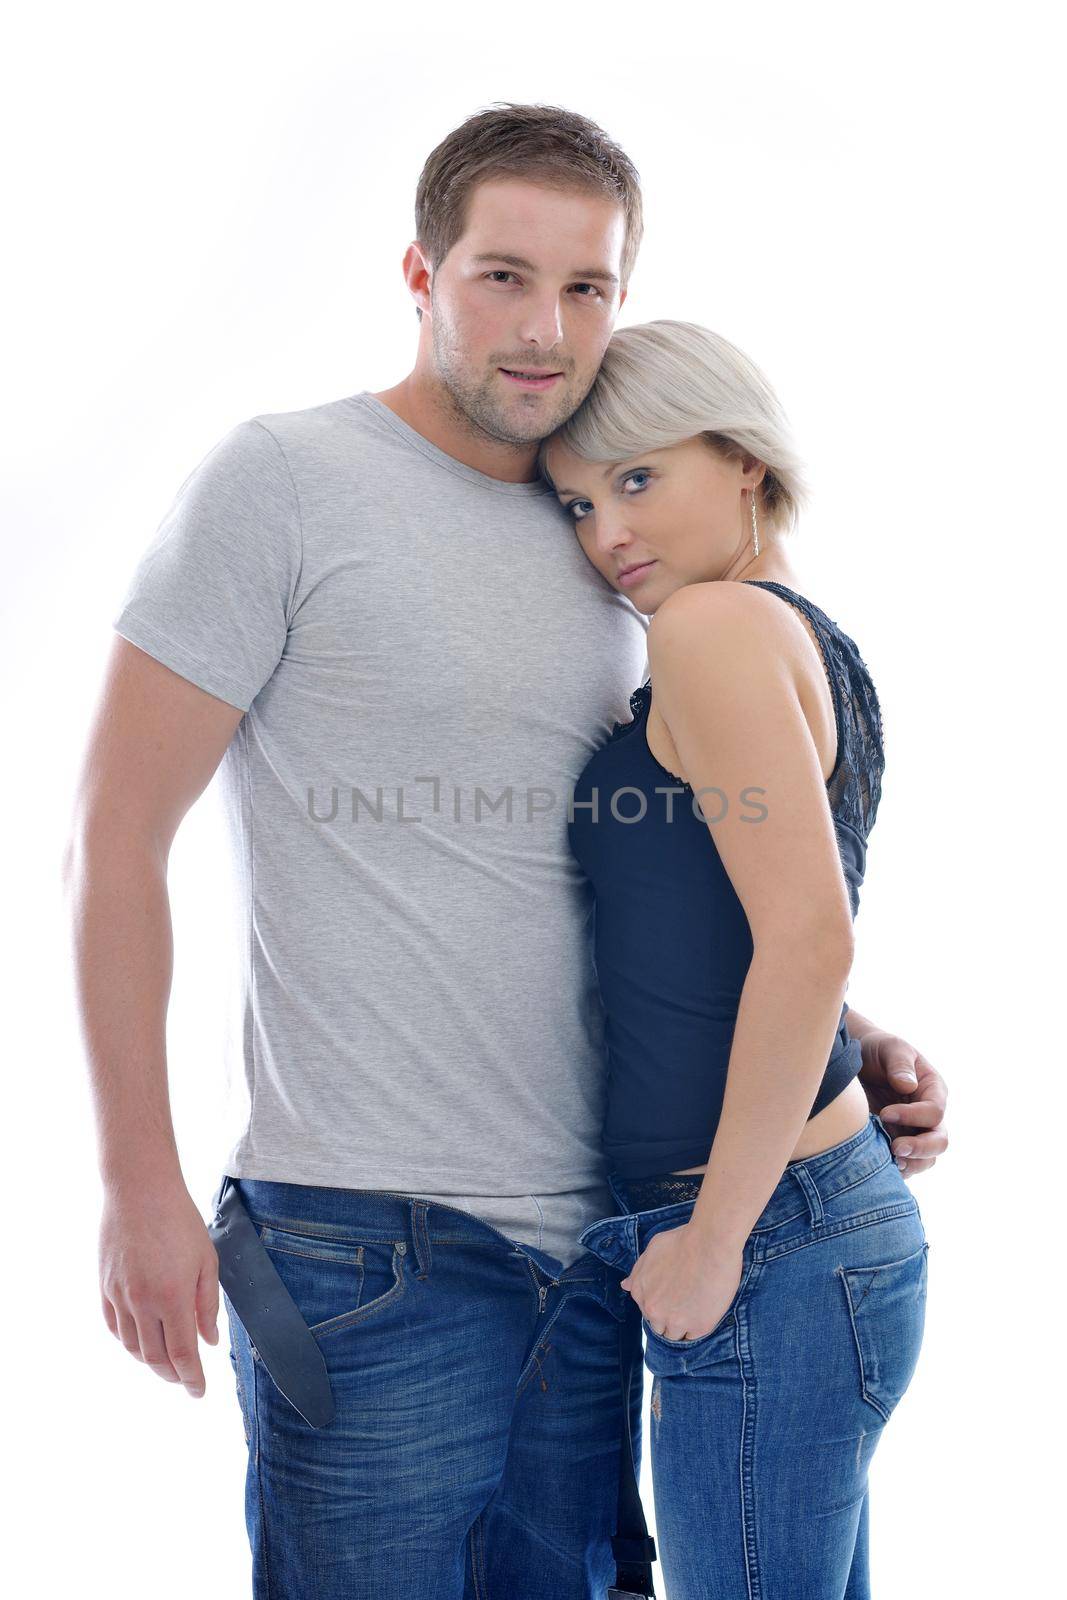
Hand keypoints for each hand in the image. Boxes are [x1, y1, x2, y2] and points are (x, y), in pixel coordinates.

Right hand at [99, 1179, 220, 1396]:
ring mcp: (119, 1295)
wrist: (139, 1191)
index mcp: (173, 1296)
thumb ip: (208, 1304)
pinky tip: (141, 1342)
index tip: (199, 1391)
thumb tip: (209, 1341)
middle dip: (172, 1375)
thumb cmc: (180, 1221)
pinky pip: (115, 1327)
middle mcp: (143, 1301)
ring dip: (150, 1362)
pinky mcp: (104, 1287)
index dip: (191, 1378)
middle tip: (185, 1379)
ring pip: (133, 1347)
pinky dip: (129, 1343)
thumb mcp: (207, 1260)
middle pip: (155, 1357)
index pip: (182, 1353)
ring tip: (166, 1363)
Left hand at [620, 1223, 743, 1341]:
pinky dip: (698, 1326)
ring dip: (683, 1325)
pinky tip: (705, 1310)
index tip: (673, 1297)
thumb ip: (638, 1271)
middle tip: (686, 1302)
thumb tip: (626, 1286)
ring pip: (675, 1335)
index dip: (662, 1305)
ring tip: (696, 1307)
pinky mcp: (698, 1326)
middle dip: (670, 1317)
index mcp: (640, 1292)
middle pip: (659, 1327)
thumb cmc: (683, 1241)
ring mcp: (676, 1321)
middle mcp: (654, 1310)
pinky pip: (694, 1336)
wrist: (710, 1243)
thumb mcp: (653, 1249)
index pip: (647, 1312)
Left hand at [858, 1030, 948, 1177]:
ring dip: (911, 1163)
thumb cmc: (877, 1050)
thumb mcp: (890, 1047)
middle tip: (895, 1148)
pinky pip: (908, 1164)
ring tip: (889, 1162)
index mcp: (933, 1090)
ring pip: (926, 1159)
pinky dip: (898, 1170)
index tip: (885, 1113)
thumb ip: (900, 1064)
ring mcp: (915, 1132)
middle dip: (920, 1148)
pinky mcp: (899, 1142)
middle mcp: (929, 1115)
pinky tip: (881, 1168)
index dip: (913, 1116)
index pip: (934, 1112)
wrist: (857, 1061)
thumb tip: (908, 1086)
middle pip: (939, 1141)